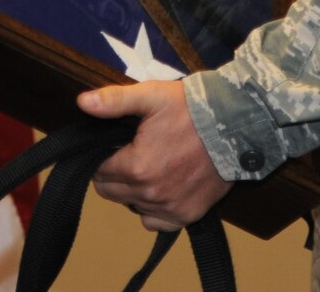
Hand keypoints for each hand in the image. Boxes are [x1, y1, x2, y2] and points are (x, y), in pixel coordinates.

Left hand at [78, 80, 232, 231]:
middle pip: (112, 192)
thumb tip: (83, 102)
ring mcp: (170, 208)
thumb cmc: (192, 109)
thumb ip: (114, 101)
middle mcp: (150, 194)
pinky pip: (156, 222)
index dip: (104, 156)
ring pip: (132, 206)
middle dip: (115, 173)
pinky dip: (154, 210)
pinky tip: (163, 188)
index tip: (117, 144)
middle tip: (133, 153)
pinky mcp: (187, 215)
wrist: (237, 126)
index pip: (99, 171)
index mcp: (136, 167)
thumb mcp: (152, 96)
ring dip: (134, 191)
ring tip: (151, 166)